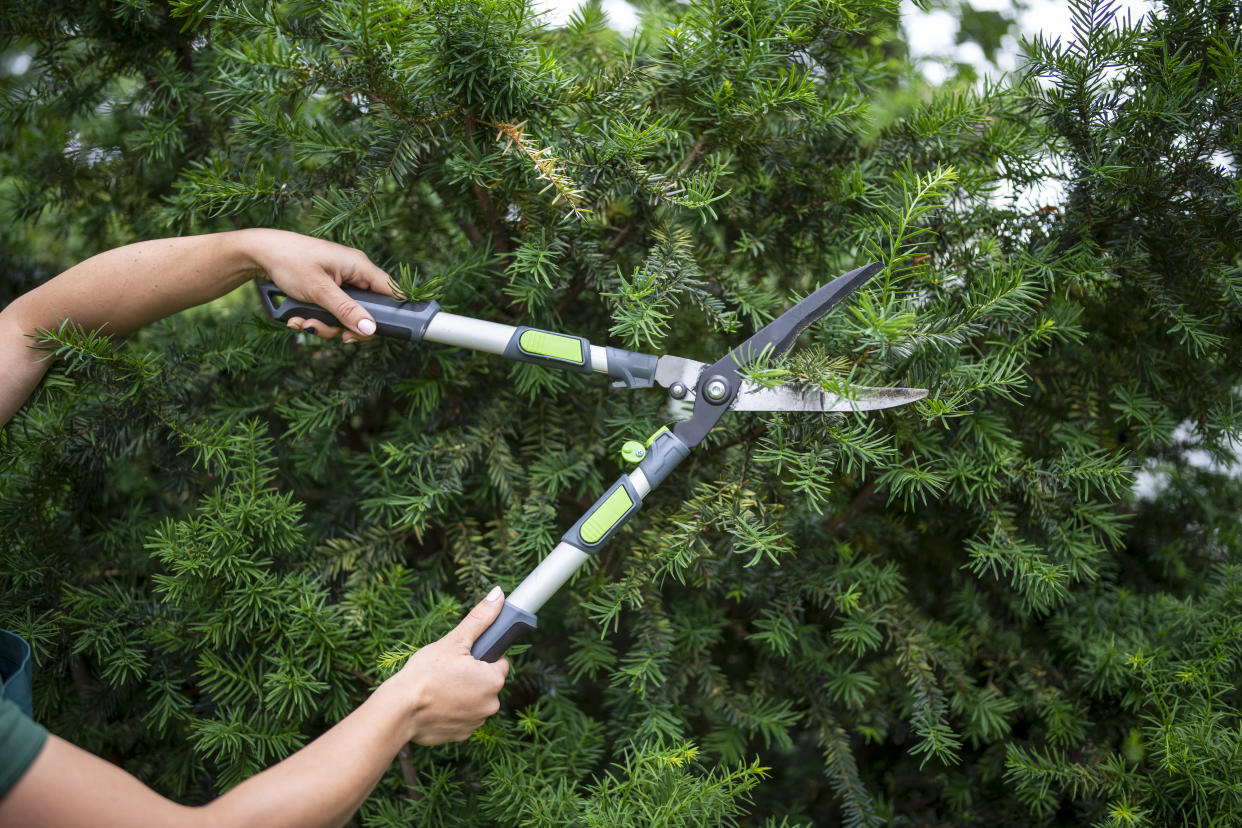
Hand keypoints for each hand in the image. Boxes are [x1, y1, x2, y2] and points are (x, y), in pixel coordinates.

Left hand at [238, 228, 394, 342]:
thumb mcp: (319, 290)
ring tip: (303, 321)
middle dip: (346, 326)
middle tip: (336, 335)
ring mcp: (340, 282)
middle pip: (366, 311)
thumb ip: (346, 311)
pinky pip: (330, 312)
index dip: (389, 314)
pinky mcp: (326, 290)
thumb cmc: (290, 261)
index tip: (372, 332)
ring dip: (325, 325)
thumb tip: (370, 329)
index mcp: (359, 266)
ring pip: (345, 315)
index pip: (390, 292)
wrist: (259, 253)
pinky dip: (315, 318)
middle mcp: (353, 274)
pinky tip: (297, 317)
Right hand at [390, 588, 509, 745]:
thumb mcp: (453, 641)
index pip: (499, 662)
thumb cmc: (425, 674)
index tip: (463, 657)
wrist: (399, 712)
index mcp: (493, 680)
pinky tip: (435, 705)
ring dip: (462, 694)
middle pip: (486, 683)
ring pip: (474, 701)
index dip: (481, 657)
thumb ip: (480, 619)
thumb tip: (499, 595)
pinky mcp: (461, 735)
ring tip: (439, 688)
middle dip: (471, 676)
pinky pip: (462, 718)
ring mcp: (476, 723)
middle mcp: (491, 704)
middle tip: (447, 671)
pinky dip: (452, 711)